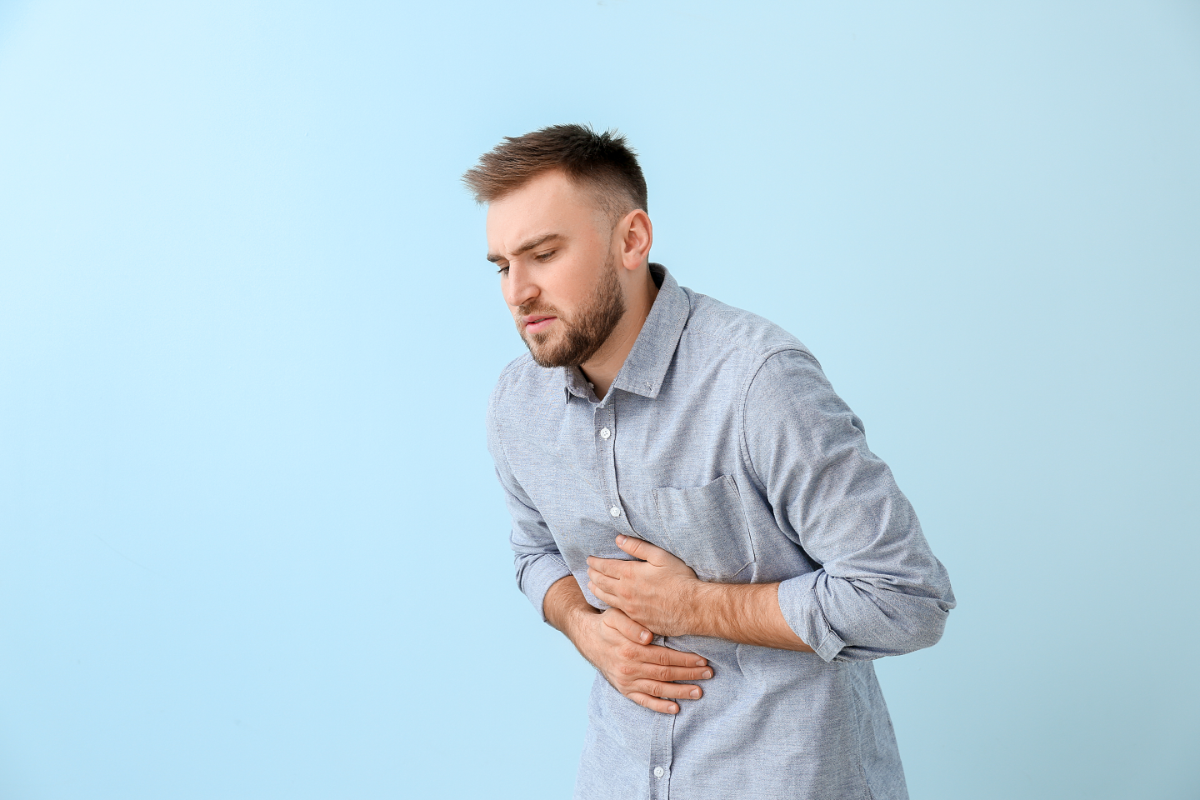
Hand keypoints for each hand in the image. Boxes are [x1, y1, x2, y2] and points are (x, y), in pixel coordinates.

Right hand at [574, 606, 712, 714]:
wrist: (588, 639)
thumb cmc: (607, 624)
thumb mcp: (615, 616)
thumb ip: (631, 625)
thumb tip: (648, 637)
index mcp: (631, 650)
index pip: (665, 657)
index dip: (685, 659)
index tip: (702, 659)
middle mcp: (630, 669)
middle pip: (665, 674)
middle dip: (689, 674)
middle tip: (709, 674)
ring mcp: (627, 682)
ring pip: (658, 689)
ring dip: (680, 692)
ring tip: (699, 692)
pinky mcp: (624, 690)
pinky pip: (644, 701)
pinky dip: (660, 707)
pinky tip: (675, 708)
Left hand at [587, 535, 701, 635]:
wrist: (692, 609)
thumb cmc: (680, 580)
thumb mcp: (660, 557)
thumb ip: (638, 547)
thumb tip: (618, 539)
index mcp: (630, 574)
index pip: (604, 566)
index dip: (595, 562)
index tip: (589, 559)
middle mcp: (625, 592)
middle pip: (601, 582)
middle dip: (592, 574)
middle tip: (588, 570)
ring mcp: (629, 608)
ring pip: (605, 598)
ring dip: (595, 589)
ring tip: (591, 585)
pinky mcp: (635, 620)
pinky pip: (615, 610)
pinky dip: (606, 604)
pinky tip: (607, 602)